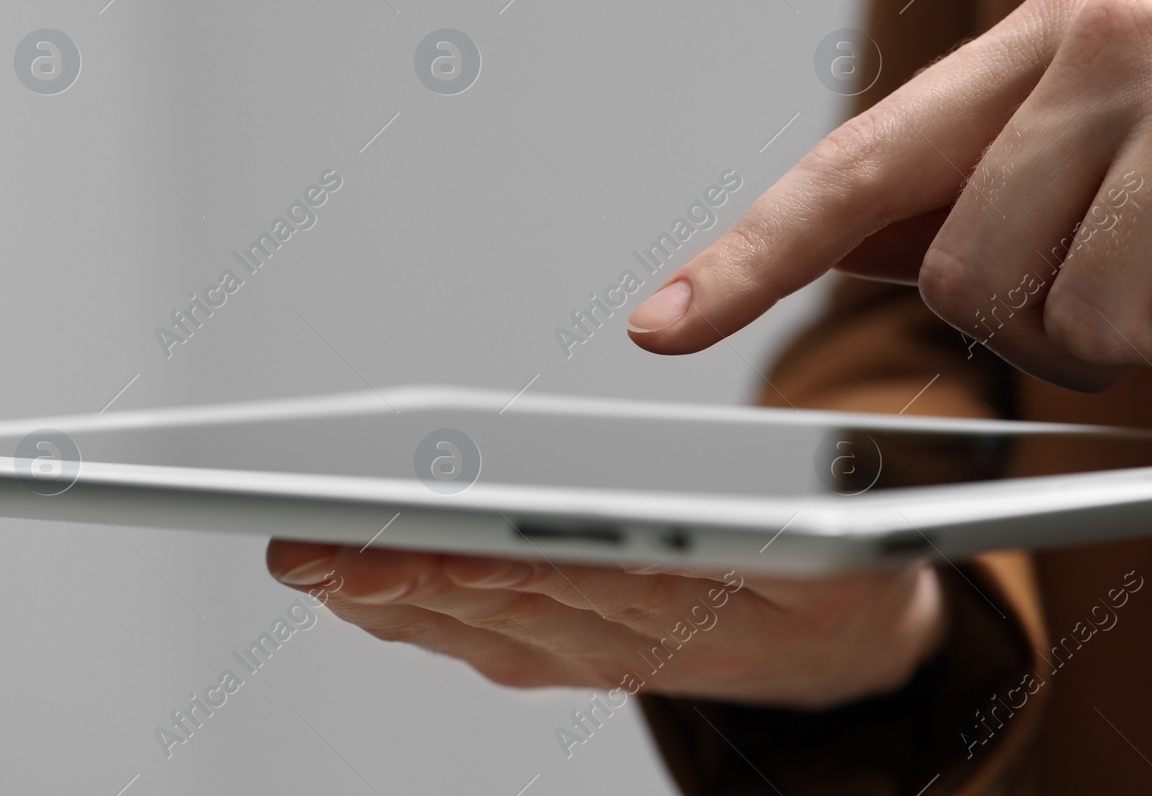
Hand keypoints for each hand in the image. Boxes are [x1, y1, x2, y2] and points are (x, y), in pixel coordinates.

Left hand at [266, 540, 946, 709]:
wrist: (841, 650)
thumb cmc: (827, 567)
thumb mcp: (839, 528)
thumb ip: (771, 510)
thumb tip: (681, 494)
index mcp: (714, 602)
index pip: (604, 584)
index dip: (519, 568)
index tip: (447, 549)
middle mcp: (639, 642)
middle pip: (515, 608)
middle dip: (413, 576)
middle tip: (323, 547)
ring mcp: (596, 657)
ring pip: (482, 629)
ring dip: (392, 596)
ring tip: (310, 555)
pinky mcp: (567, 656)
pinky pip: (478, 642)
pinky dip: (409, 614)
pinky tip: (350, 582)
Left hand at [625, 0, 1151, 388]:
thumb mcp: (1131, 127)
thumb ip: (993, 182)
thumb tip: (846, 245)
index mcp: (1051, 33)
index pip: (861, 160)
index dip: (753, 254)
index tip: (663, 324)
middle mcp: (1116, 41)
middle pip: (971, 281)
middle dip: (1050, 328)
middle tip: (1151, 280)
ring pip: (1090, 326)